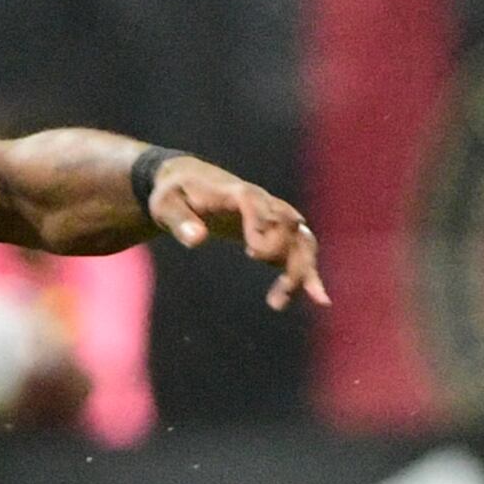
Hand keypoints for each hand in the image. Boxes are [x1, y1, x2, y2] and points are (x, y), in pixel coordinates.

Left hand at [152, 158, 328, 311]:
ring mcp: (272, 216)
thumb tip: (197, 240)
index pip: (262, 210)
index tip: (253, 254)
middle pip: (290, 229)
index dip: (264, 231)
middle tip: (275, 297)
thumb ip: (180, 222)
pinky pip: (299, 250)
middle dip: (288, 262)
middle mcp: (264, 202)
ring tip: (281, 302)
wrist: (187, 181)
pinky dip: (308, 272)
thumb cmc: (174, 194)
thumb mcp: (166, 207)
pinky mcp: (273, 231)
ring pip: (301, 241)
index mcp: (239, 194)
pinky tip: (317, 299)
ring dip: (300, 272)